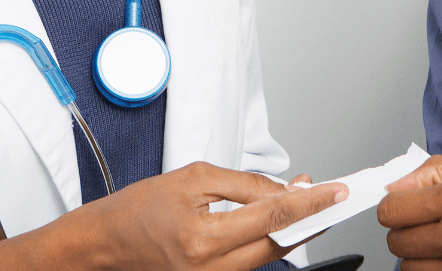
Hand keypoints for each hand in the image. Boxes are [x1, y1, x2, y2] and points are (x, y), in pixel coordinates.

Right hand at [0, 161, 346, 270]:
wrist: (103, 244)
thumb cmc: (137, 209)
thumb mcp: (193, 179)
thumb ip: (245, 185)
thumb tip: (287, 190)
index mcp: (203, 240)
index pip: (274, 217)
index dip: (312, 202)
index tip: (339, 190)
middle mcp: (210, 270)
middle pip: (280, 244)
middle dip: (312, 217)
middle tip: (335, 193)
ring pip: (269, 255)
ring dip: (294, 229)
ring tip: (311, 201)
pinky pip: (252, 262)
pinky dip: (271, 240)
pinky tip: (281, 220)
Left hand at [377, 155, 441, 270]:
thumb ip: (434, 172)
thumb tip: (396, 181)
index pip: (391, 209)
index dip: (395, 203)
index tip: (405, 203)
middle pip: (395, 240)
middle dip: (407, 228)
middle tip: (431, 220)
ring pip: (409, 267)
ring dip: (420, 254)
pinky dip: (436, 270)